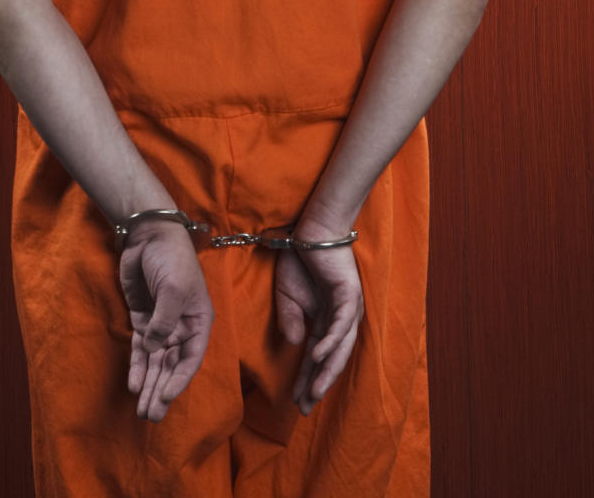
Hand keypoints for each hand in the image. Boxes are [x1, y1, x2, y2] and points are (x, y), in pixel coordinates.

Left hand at [118, 220, 213, 422]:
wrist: (148, 235)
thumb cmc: (171, 258)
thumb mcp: (174, 288)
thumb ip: (165, 321)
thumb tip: (152, 348)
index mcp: (198, 321)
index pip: (190, 358)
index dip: (179, 380)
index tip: (166, 396)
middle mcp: (181, 328)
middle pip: (172, 366)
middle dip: (162, 391)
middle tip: (150, 416)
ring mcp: (160, 325)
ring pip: (156, 363)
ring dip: (149, 385)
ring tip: (141, 410)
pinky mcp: (142, 320)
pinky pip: (140, 350)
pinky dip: (137, 368)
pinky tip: (133, 385)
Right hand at [274, 240, 362, 414]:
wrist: (308, 228)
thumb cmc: (299, 258)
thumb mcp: (287, 295)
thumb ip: (290, 320)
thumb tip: (296, 347)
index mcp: (326, 319)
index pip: (317, 356)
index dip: (307, 378)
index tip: (296, 401)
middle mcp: (341, 317)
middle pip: (332, 358)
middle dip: (318, 383)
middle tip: (305, 408)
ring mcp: (348, 307)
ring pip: (340, 347)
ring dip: (327, 371)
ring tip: (314, 392)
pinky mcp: (349, 294)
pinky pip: (341, 324)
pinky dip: (330, 342)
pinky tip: (316, 357)